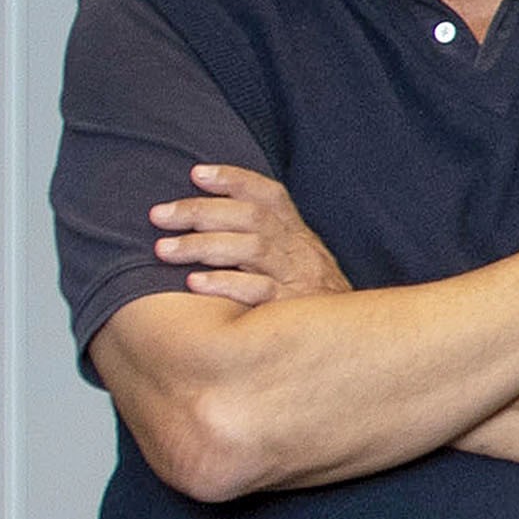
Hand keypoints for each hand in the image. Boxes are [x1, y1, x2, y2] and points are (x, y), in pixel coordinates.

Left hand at [153, 164, 349, 304]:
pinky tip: (194, 284)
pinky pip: (260, 291)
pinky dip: (225, 284)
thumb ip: (267, 244)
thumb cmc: (311, 305)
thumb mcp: (298, 267)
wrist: (359, 344)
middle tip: (158, 216)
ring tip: (163, 250)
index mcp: (299, 237)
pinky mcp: (294, 310)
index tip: (196, 174)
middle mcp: (301, 252)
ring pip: (252, 248)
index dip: (234, 180)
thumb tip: (206, 221)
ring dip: (202, 245)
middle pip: (251, 217)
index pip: (270, 196)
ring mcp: (300, 279)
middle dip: (200, 211)